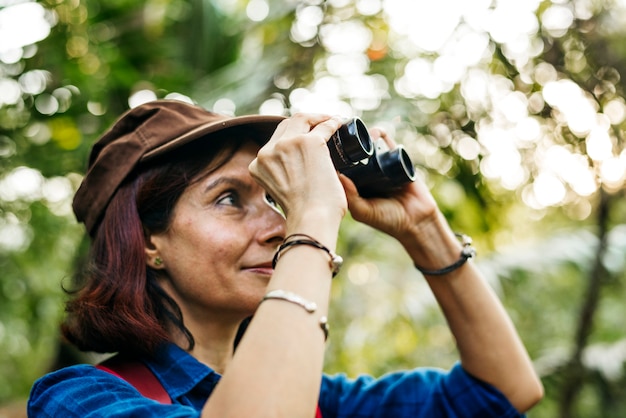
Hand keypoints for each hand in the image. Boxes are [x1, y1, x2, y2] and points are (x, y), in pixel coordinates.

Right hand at [249, 113, 346, 224]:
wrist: (310, 220)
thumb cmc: (303, 215)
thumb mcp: (281, 191)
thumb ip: (283, 176)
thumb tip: (304, 169)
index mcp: (258, 164)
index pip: (275, 140)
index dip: (292, 134)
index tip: (307, 135)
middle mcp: (269, 151)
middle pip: (287, 124)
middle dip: (304, 121)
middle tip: (321, 124)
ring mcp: (289, 144)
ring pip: (303, 119)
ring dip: (318, 118)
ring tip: (331, 120)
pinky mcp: (310, 143)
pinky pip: (324, 126)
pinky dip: (333, 122)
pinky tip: (340, 122)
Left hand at [340, 128, 440, 245]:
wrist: (416, 221)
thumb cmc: (387, 220)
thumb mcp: (363, 211)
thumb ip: (350, 197)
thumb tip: (337, 174)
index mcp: (356, 185)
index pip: (343, 167)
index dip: (335, 157)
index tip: (327, 145)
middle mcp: (368, 174)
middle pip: (356, 154)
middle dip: (349, 143)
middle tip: (341, 132)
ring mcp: (383, 166)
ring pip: (371, 147)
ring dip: (365, 137)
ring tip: (359, 130)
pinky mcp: (398, 161)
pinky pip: (389, 145)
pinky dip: (383, 136)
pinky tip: (377, 131)